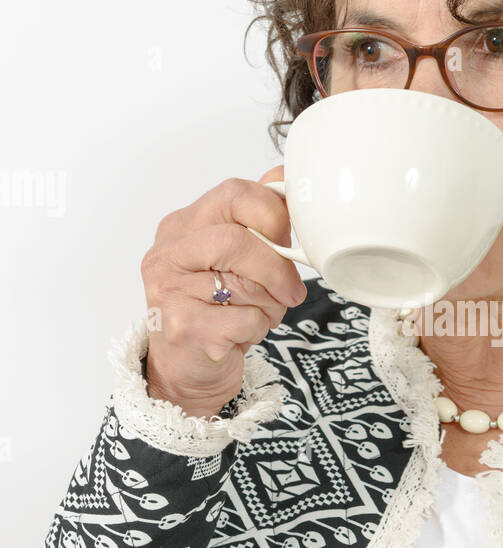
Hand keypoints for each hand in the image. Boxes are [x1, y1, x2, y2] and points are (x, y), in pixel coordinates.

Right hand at [141, 166, 307, 415]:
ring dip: (269, 304)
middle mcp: (167, 255)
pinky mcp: (184, 330)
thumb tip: (284, 177)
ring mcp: (169, 293)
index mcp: (181, 227)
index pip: (234, 194)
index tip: (288, 239)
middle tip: (290, 289)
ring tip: (258, 313)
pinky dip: (258, 329)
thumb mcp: (233, 258)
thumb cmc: (216, 309)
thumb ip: (256, 219)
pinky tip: (243, 334)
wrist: (185, 370)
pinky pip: (244, 320)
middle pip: (238, 240)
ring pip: (245, 284)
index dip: (273, 214)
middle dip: (276, 267)